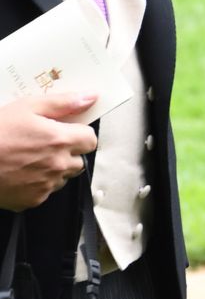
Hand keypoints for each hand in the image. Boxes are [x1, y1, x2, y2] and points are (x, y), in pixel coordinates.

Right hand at [0, 93, 98, 210]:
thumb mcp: (27, 107)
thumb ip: (63, 103)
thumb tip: (90, 97)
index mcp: (60, 140)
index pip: (91, 140)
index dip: (80, 134)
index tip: (67, 131)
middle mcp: (58, 165)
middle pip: (79, 160)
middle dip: (68, 152)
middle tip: (44, 144)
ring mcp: (47, 185)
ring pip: (63, 177)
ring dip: (54, 169)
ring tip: (29, 158)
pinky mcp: (34, 200)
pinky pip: (45, 191)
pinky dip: (38, 183)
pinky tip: (20, 172)